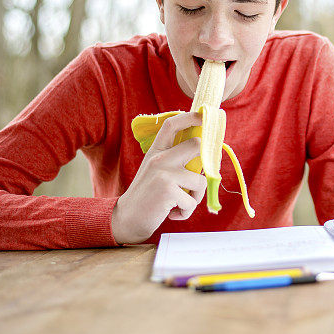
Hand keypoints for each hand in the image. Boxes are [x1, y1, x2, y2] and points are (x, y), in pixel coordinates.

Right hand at [111, 112, 206, 244]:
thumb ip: (173, 160)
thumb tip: (203, 154)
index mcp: (156, 151)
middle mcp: (159, 158)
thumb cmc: (148, 195)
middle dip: (205, 163)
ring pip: (200, 179)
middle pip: (196, 144)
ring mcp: (163, 173)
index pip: (172, 125)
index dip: (189, 116)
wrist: (128, 218)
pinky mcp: (167, 190)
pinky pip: (192, 201)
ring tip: (182, 202)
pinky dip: (187, 211)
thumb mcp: (156, 171)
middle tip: (195, 180)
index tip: (203, 115)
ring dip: (196, 196)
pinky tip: (174, 213)